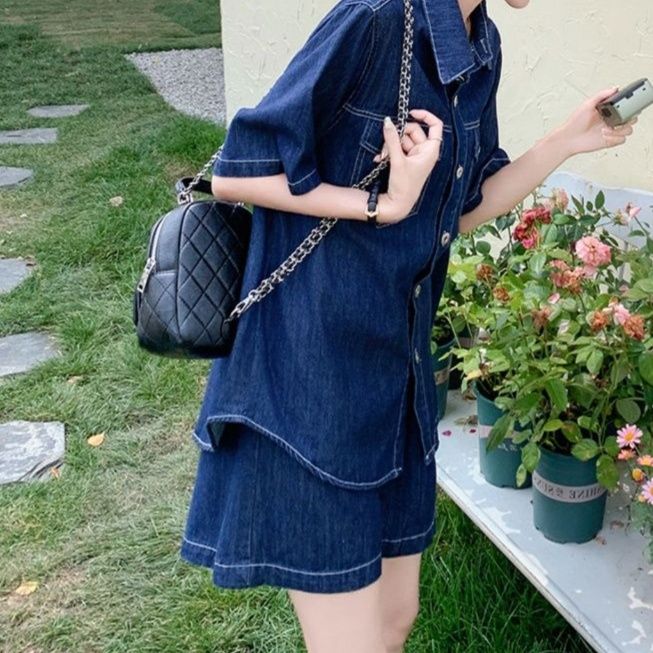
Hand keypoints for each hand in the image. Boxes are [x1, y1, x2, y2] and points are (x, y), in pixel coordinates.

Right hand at [375, 109, 442, 223]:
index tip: (410, 113)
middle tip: (387, 144)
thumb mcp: (397, 160)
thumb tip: (387, 121)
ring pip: (402, 140)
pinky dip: (389, 151)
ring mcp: (415, 156)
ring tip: (382, 156)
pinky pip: (397, 149)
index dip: (424, 115)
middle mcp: (425, 151)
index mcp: (431, 150)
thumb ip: (392, 139)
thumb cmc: (404, 185)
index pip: (435, 125)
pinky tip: (379, 159)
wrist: (398, 204)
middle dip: (398, 135)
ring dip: (390, 145)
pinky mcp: (406, 160)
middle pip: (413, 131)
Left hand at [556, 86, 637, 155]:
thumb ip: (601, 95)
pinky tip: (604, 136)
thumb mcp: (587, 105)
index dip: (630, 107)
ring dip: (619, 130)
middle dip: (629, 119)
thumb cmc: (574, 123)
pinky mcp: (609, 141)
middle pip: (632, 119)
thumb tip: (615, 88)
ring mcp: (611, 131)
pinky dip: (615, 138)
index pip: (626, 107)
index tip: (626, 108)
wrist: (568, 139)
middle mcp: (611, 121)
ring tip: (605, 129)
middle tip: (618, 120)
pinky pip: (621, 140)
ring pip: (628, 130)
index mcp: (608, 111)